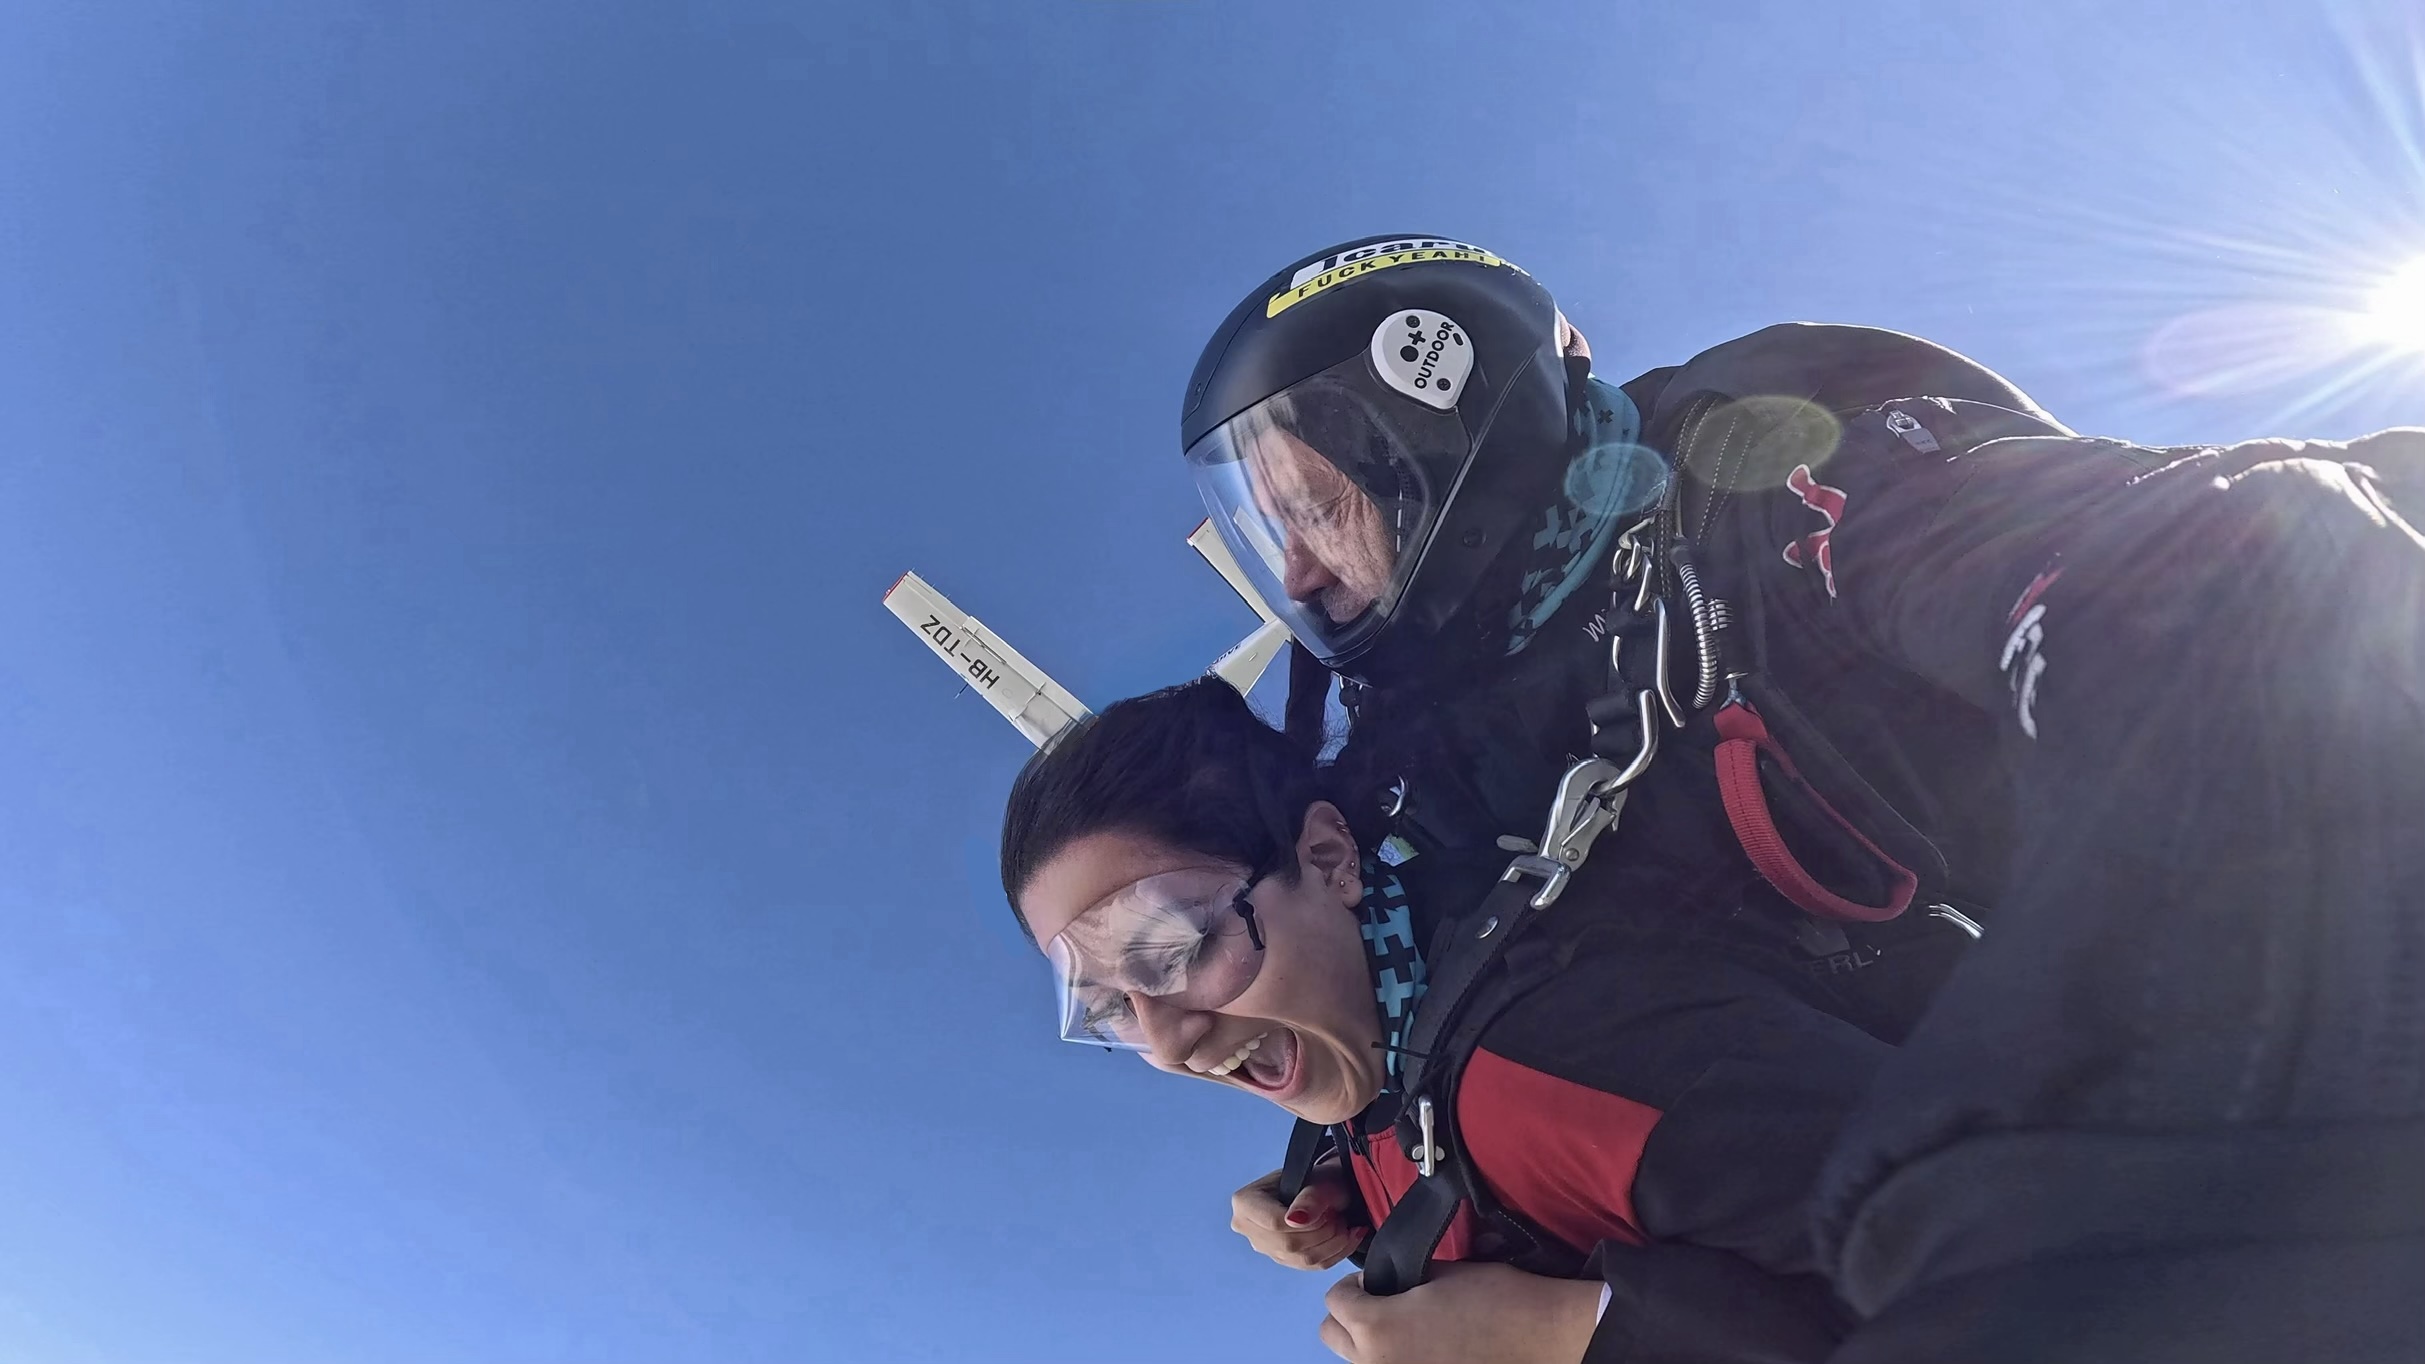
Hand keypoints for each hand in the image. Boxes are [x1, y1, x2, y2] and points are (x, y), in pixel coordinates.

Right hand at [1229, 1165, 1363, 1270]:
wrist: (1324, 1187)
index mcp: (1245, 1202)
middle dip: (1321, 1234)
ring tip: (1344, 1226)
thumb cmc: (1318, 1178)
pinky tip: (1346, 1239)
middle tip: (1339, 1218)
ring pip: (1300, 1259)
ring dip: (1331, 1245)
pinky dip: (1334, 1254)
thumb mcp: (1318, 1179)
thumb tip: (1295, 1220)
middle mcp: (1248, 1228)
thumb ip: (1308, 1198)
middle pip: (1287, 1244)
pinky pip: (1309, 1267)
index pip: (1274, 1223)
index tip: (1328, 1212)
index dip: (1305, 1223)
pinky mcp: (1281, 1259)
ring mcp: (1264, 1246)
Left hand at [1319, 1262, 1600, 1363]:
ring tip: (1408, 1333)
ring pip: (1360, 1361)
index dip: (1355, 1285)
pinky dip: (1399, 1361)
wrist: (1544, 1337)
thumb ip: (1400, 1282)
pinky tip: (1427, 1352)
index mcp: (1377, 1328)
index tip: (1377, 1282)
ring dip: (1371, 1344)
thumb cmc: (1495, 1298)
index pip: (1336, 1301)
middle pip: (1334, 1336)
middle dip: (1352, 1317)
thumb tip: (1388, 1287)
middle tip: (1384, 1306)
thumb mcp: (1440, 1275)